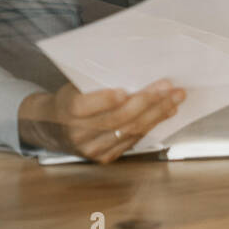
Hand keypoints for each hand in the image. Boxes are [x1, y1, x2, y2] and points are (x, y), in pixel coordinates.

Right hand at [52, 79, 184, 163]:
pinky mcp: (104, 157)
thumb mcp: (74, 87)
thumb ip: (97, 84)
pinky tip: (165, 112)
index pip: (83, 106)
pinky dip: (151, 125)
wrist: (53, 127)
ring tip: (175, 98)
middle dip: (146, 102)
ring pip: (128, 131)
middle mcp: (78, 134)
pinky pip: (132, 141)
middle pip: (115, 119)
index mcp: (66, 110)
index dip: (104, 100)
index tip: (124, 91)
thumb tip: (134, 71)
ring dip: (156, 114)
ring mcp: (92, 149)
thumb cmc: (70, 99)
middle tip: (168, 88)